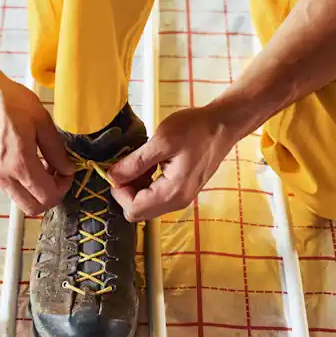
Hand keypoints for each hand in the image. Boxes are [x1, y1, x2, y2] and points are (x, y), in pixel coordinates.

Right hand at [0, 67, 73, 215]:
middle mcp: (2, 175)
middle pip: (31, 207)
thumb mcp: (41, 120)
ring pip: (17, 197)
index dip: (64, 188)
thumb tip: (67, 168)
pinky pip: (5, 184)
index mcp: (19, 165)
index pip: (47, 197)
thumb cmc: (5, 99)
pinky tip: (23, 156)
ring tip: (40, 162)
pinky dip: (19, 179)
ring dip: (33, 188)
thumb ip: (57, 149)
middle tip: (56, 175)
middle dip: (49, 196)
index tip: (67, 172)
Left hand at [108, 103, 242, 221]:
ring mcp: (181, 198)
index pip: (133, 208)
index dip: (119, 191)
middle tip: (127, 167)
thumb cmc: (197, 129)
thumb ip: (135, 163)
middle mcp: (177, 202)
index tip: (117, 170)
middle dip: (126, 191)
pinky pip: (157, 197)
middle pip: (138, 212)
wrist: (223, 125)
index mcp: (172, 193)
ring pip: (146, 205)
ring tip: (140, 163)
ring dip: (136, 187)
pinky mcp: (182, 191)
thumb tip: (112, 177)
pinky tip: (150, 165)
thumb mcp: (161, 141)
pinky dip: (147, 184)